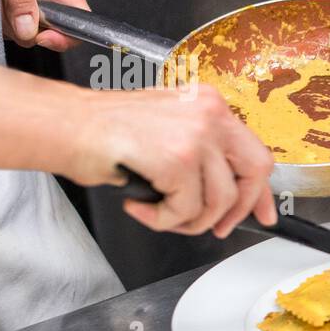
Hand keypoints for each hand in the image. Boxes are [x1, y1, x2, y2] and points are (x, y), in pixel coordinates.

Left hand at [0, 0, 87, 50]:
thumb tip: (28, 28)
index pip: (80, 24)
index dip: (63, 37)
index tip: (40, 35)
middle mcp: (56, 5)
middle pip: (51, 36)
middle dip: (24, 28)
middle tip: (8, 5)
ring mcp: (39, 16)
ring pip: (28, 37)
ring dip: (8, 24)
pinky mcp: (22, 21)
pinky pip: (14, 35)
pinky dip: (1, 24)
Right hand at [67, 84, 278, 237]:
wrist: (65, 124)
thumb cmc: (106, 130)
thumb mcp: (169, 131)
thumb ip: (205, 155)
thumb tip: (233, 192)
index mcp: (210, 104)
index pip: (254, 153)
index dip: (261, 191)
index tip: (264, 213)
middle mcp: (210, 114)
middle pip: (254, 173)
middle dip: (235, 209)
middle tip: (213, 226)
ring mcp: (196, 135)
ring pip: (219, 201)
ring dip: (188, 220)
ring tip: (159, 213)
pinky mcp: (177, 159)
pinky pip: (186, 210)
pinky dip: (162, 219)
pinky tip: (140, 206)